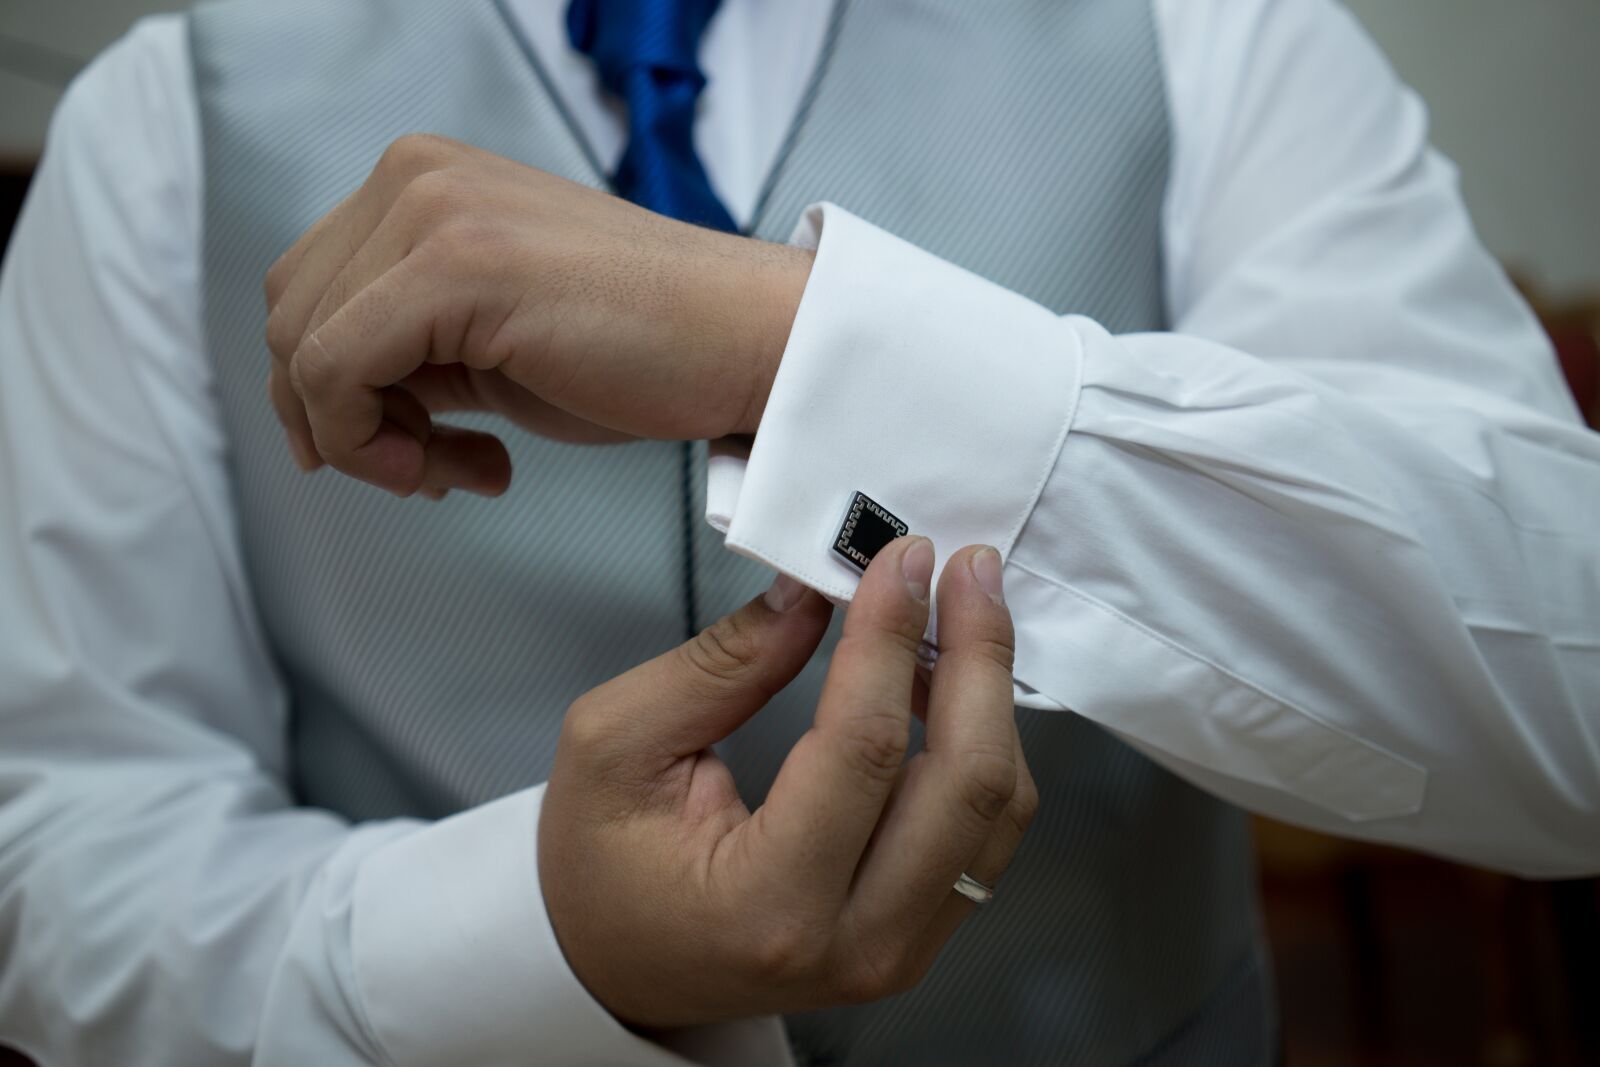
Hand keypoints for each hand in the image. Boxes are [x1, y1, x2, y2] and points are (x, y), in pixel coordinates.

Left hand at [262, 133, 812, 496]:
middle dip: (339, 421)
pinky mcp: (454, 263)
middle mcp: (416, 176)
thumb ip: (408, 341)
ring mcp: (433, 210)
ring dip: (366, 442)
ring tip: (455, 472)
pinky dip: (374, 445)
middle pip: (289, 319)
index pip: (305, 292)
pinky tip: (473, 467)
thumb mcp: (493, 334)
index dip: (325, 394)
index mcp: (423, 181)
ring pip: (302, 351)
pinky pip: (336, 373)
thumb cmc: (645, 350)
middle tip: (424, 472)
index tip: (398, 450)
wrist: (748, 343)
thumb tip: (327, 404)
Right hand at [540, 539, 1036, 1027]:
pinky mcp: (919, 938)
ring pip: (998, 809)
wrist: (610, 963)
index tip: (904, 556)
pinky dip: (985, 745)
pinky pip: (987, 834)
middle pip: (966, 783)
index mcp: (767, 904)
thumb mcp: (616, 742)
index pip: (865, 749)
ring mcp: (898, 951)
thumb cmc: (598, 861)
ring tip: (955, 615)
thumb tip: (814, 591)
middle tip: (966, 567)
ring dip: (991, 697)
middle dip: (978, 656)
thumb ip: (723, 664)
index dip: (893, 636)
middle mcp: (854, 944)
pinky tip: (948, 685)